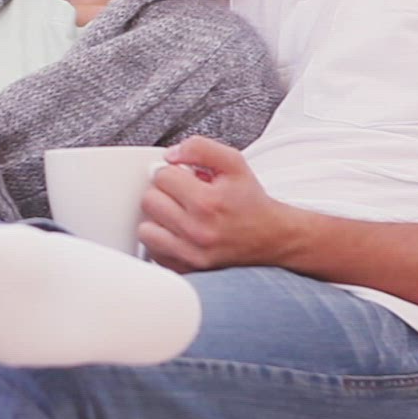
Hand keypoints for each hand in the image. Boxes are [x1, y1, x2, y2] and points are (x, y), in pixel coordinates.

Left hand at [138, 136, 297, 272]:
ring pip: (145, 229)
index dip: (174, 173)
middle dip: (164, 193)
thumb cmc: (250, 201)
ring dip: (159, 219)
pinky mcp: (186, 270)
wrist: (272, 238)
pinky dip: (162, 241)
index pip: (162, 176)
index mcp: (208, 202)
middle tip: (183, 195)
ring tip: (179, 214)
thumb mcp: (234, 163)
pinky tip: (180, 233)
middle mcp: (197, 231)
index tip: (187, 179)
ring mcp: (190, 254)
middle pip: (149, 201)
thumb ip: (201, 148)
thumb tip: (169, 155)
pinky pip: (153, 252)